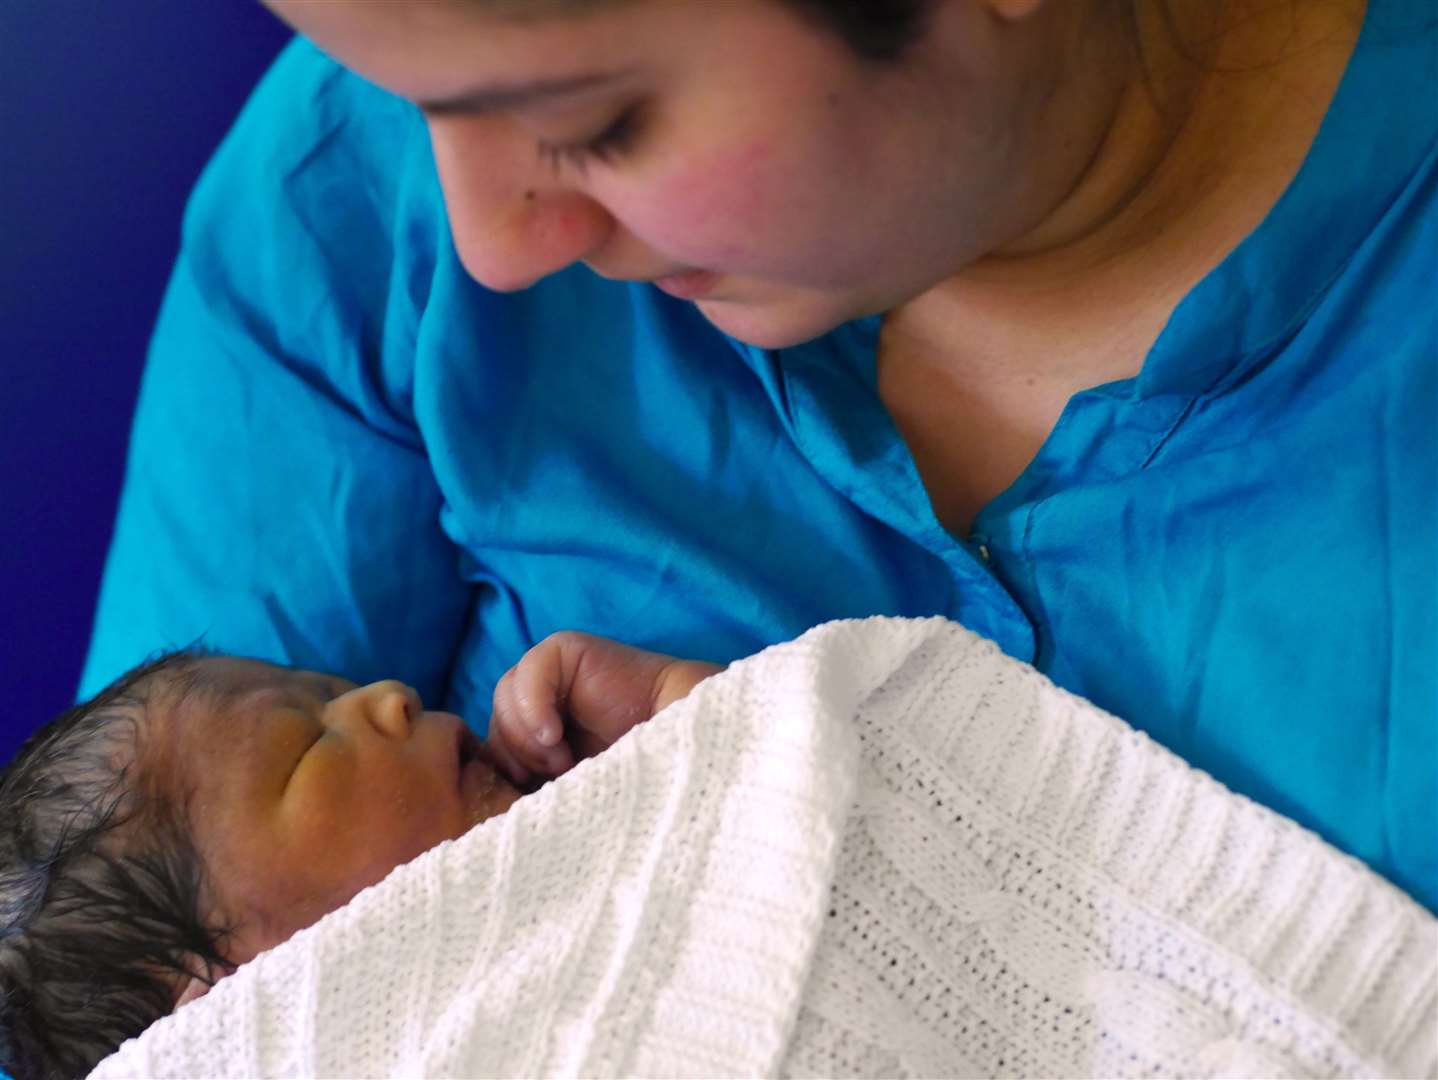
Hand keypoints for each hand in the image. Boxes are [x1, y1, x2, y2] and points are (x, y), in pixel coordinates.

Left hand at [487, 631, 722, 787]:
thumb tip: (483, 803)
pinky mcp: (567, 651)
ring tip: (563, 760)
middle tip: (557, 775)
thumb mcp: (569, 791)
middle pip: (495, 723)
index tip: (535, 796)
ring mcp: (553, 674)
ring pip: (503, 698)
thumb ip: (531, 785)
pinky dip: (533, 706)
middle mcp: (544, 701)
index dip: (507, 772)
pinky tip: (555, 735)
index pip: (494, 747)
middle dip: (517, 757)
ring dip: (526, 738)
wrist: (681, 751)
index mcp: (539, 735)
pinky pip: (528, 671)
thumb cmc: (631, 782)